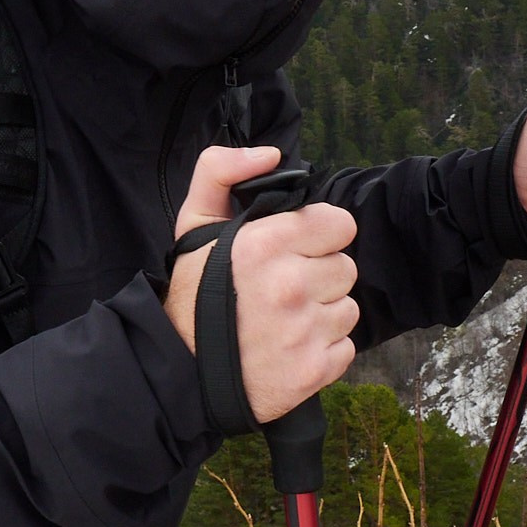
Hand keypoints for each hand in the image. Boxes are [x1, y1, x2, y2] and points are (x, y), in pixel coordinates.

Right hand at [165, 146, 359, 422]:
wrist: (179, 373)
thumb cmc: (190, 295)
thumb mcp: (193, 223)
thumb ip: (221, 170)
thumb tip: (271, 153)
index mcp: (265, 243)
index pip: (340, 224)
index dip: (318, 235)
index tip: (293, 250)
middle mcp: (290, 285)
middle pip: (345, 267)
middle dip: (318, 275)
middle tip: (281, 290)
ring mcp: (305, 331)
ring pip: (347, 309)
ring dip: (322, 313)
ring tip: (284, 321)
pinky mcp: (314, 370)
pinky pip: (345, 348)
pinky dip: (322, 350)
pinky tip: (290, 348)